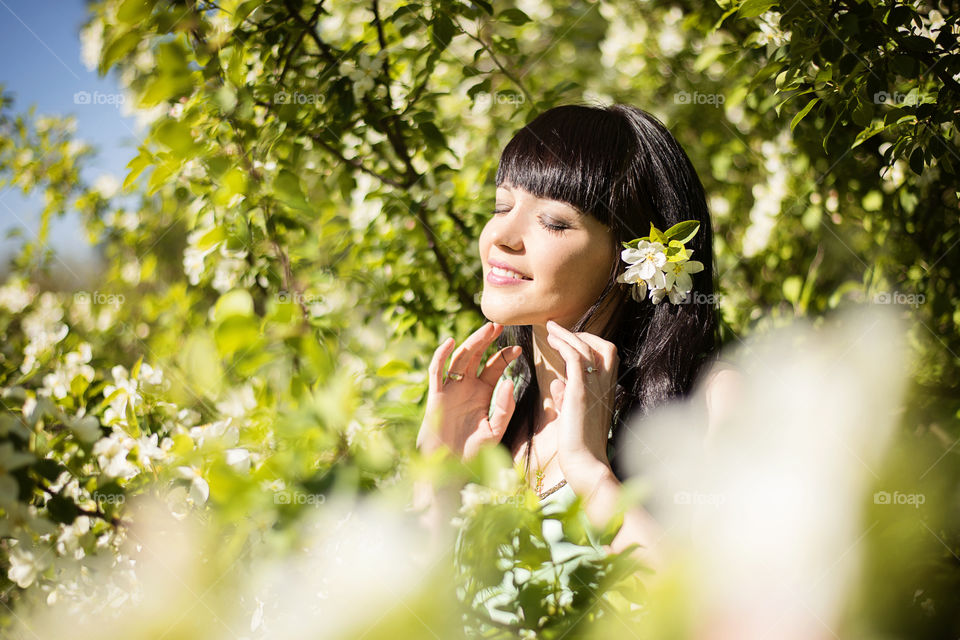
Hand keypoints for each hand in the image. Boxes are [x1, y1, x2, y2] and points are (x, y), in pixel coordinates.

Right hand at [416, 322, 521, 460]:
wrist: (449, 471)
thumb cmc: (473, 454)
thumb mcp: (495, 430)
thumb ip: (504, 408)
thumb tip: (511, 382)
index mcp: (482, 394)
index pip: (494, 368)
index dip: (505, 356)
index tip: (519, 348)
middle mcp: (466, 388)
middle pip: (476, 357)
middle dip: (487, 341)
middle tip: (499, 326)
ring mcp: (450, 390)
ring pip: (459, 359)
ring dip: (471, 343)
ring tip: (485, 330)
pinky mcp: (436, 397)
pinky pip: (436, 373)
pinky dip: (441, 356)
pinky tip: (450, 342)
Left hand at [544, 320, 617, 480]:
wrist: (585, 465)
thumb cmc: (579, 447)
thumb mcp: (573, 417)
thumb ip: (567, 398)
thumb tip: (557, 385)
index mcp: (606, 392)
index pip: (607, 358)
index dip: (590, 344)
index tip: (570, 340)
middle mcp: (605, 386)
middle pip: (604, 347)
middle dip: (582, 334)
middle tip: (559, 329)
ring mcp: (595, 387)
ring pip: (586, 348)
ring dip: (567, 335)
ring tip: (550, 328)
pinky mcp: (580, 391)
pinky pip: (574, 357)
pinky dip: (564, 344)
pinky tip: (551, 341)